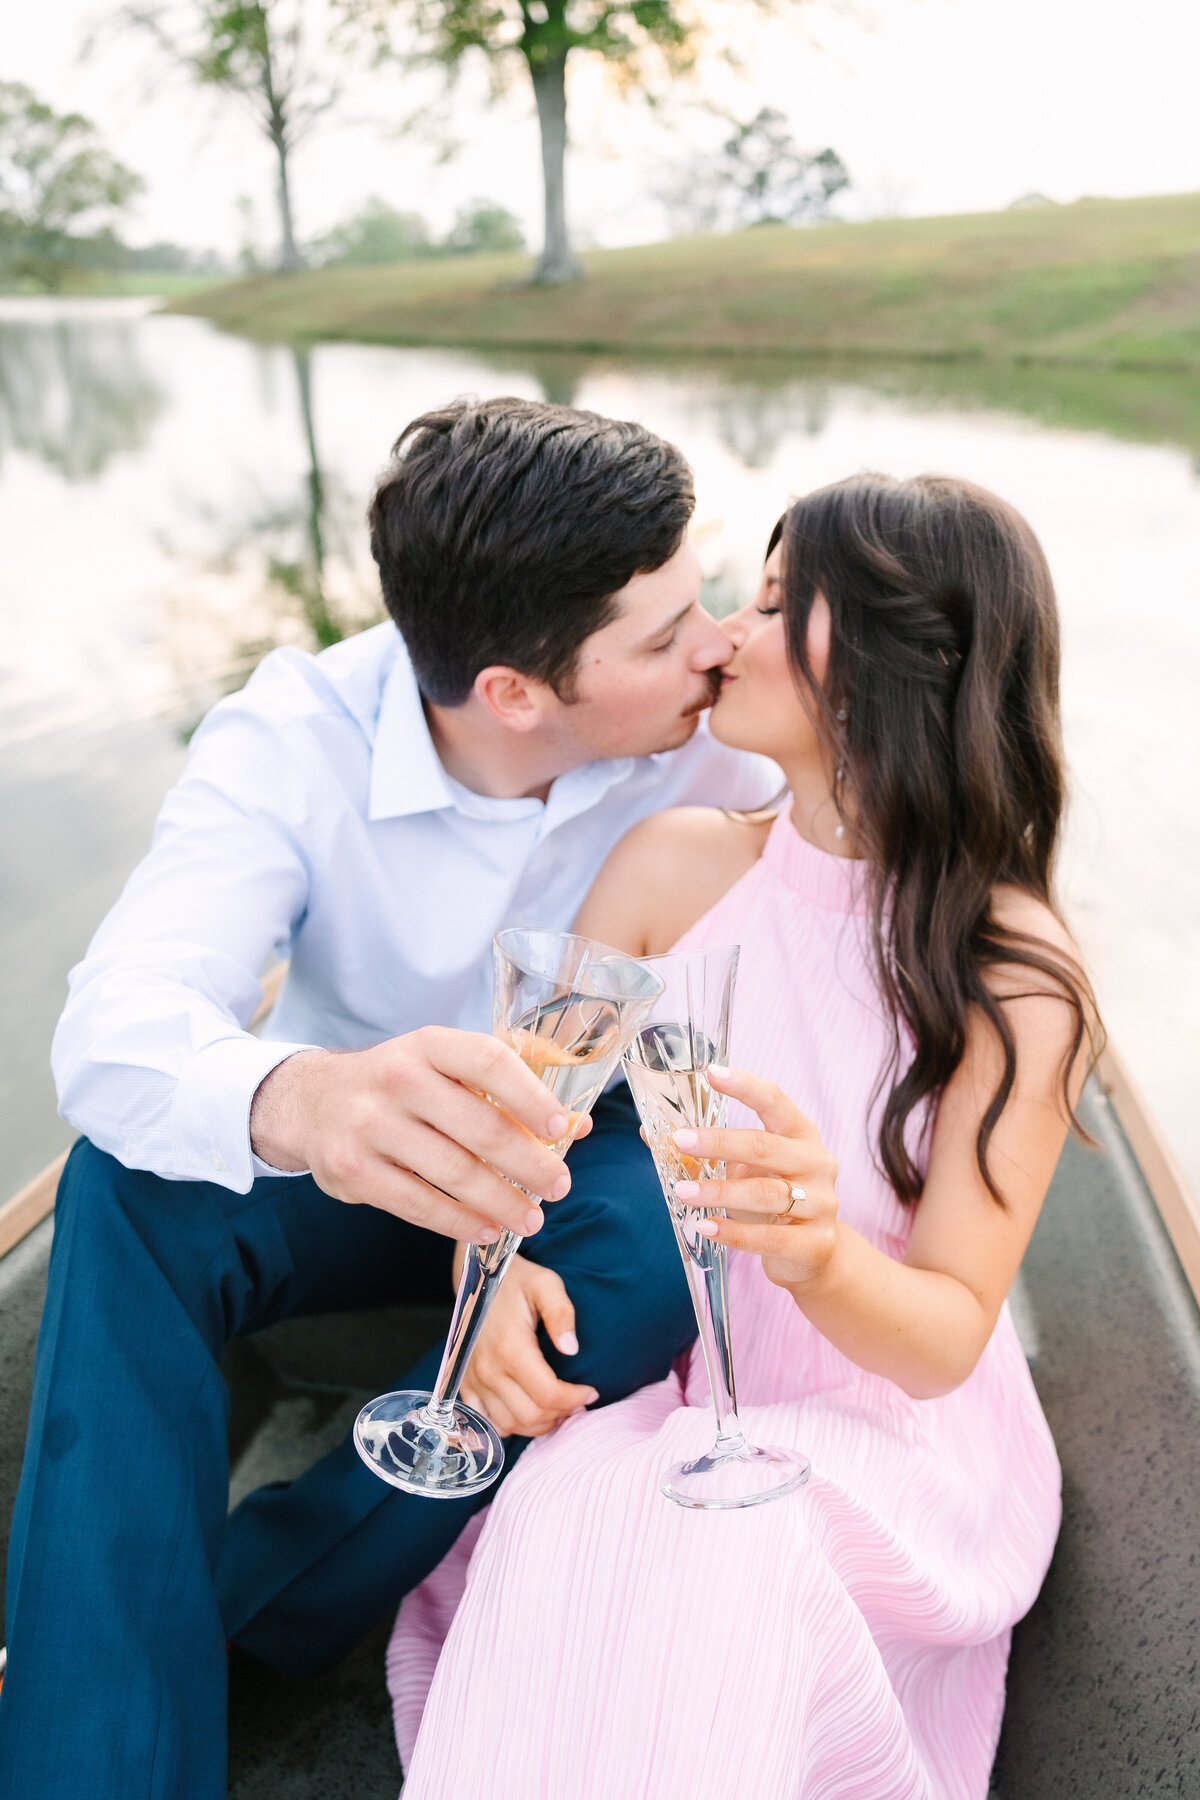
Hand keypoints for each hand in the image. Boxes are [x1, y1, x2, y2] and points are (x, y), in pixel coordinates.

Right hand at [249, 1027, 590, 1242]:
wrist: (312, 1102)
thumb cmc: (401, 1084)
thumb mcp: (444, 1065)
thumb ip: (509, 1088)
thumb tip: (578, 1126)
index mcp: (428, 1044)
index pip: (489, 1062)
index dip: (531, 1096)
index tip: (562, 1128)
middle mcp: (396, 1078)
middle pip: (478, 1127)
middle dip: (528, 1164)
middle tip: (560, 1186)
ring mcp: (369, 1126)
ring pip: (453, 1173)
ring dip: (502, 1201)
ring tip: (532, 1217)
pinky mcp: (352, 1171)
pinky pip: (418, 1205)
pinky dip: (459, 1222)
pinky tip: (487, 1229)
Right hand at [455, 1245, 597, 1436]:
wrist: (478, 1276)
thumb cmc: (516, 1281)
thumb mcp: (546, 1284)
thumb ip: (562, 1313)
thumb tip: (571, 1348)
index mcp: (510, 1347)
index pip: (548, 1394)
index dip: (575, 1399)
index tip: (591, 1391)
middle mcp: (488, 1369)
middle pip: (531, 1415)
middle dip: (561, 1413)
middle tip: (578, 1401)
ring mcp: (473, 1378)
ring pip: (510, 1425)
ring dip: (538, 1423)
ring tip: (558, 1407)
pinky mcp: (464, 1383)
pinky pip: (486, 1421)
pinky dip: (509, 1425)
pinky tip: (528, 1412)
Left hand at [672, 1066, 839, 1293]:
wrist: (813, 1254)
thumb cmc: (771, 1202)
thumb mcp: (744, 1171)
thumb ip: (706, 1153)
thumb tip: (651, 1134)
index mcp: (801, 1134)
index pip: (775, 1101)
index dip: (744, 1086)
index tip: (711, 1072)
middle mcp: (817, 1163)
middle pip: (765, 1147)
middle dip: (719, 1143)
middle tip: (679, 1141)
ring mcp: (822, 1203)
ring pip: (766, 1193)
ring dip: (719, 1191)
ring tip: (683, 1191)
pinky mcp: (816, 1243)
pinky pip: (770, 1237)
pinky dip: (734, 1232)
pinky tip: (705, 1226)